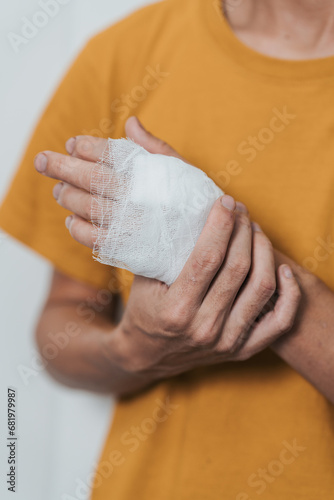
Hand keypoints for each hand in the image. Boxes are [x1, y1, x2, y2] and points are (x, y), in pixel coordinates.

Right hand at [34, 117, 300, 379]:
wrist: (146, 356)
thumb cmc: (144, 310)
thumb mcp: (143, 279)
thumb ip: (160, 249)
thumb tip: (176, 203)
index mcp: (176, 311)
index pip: (208, 257)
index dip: (221, 224)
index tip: (225, 202)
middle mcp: (204, 329)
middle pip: (238, 267)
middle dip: (242, 230)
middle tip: (240, 210)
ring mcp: (226, 342)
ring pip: (262, 288)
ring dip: (264, 251)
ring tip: (254, 231)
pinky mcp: (242, 350)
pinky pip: (279, 322)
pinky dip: (288, 293)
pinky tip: (282, 269)